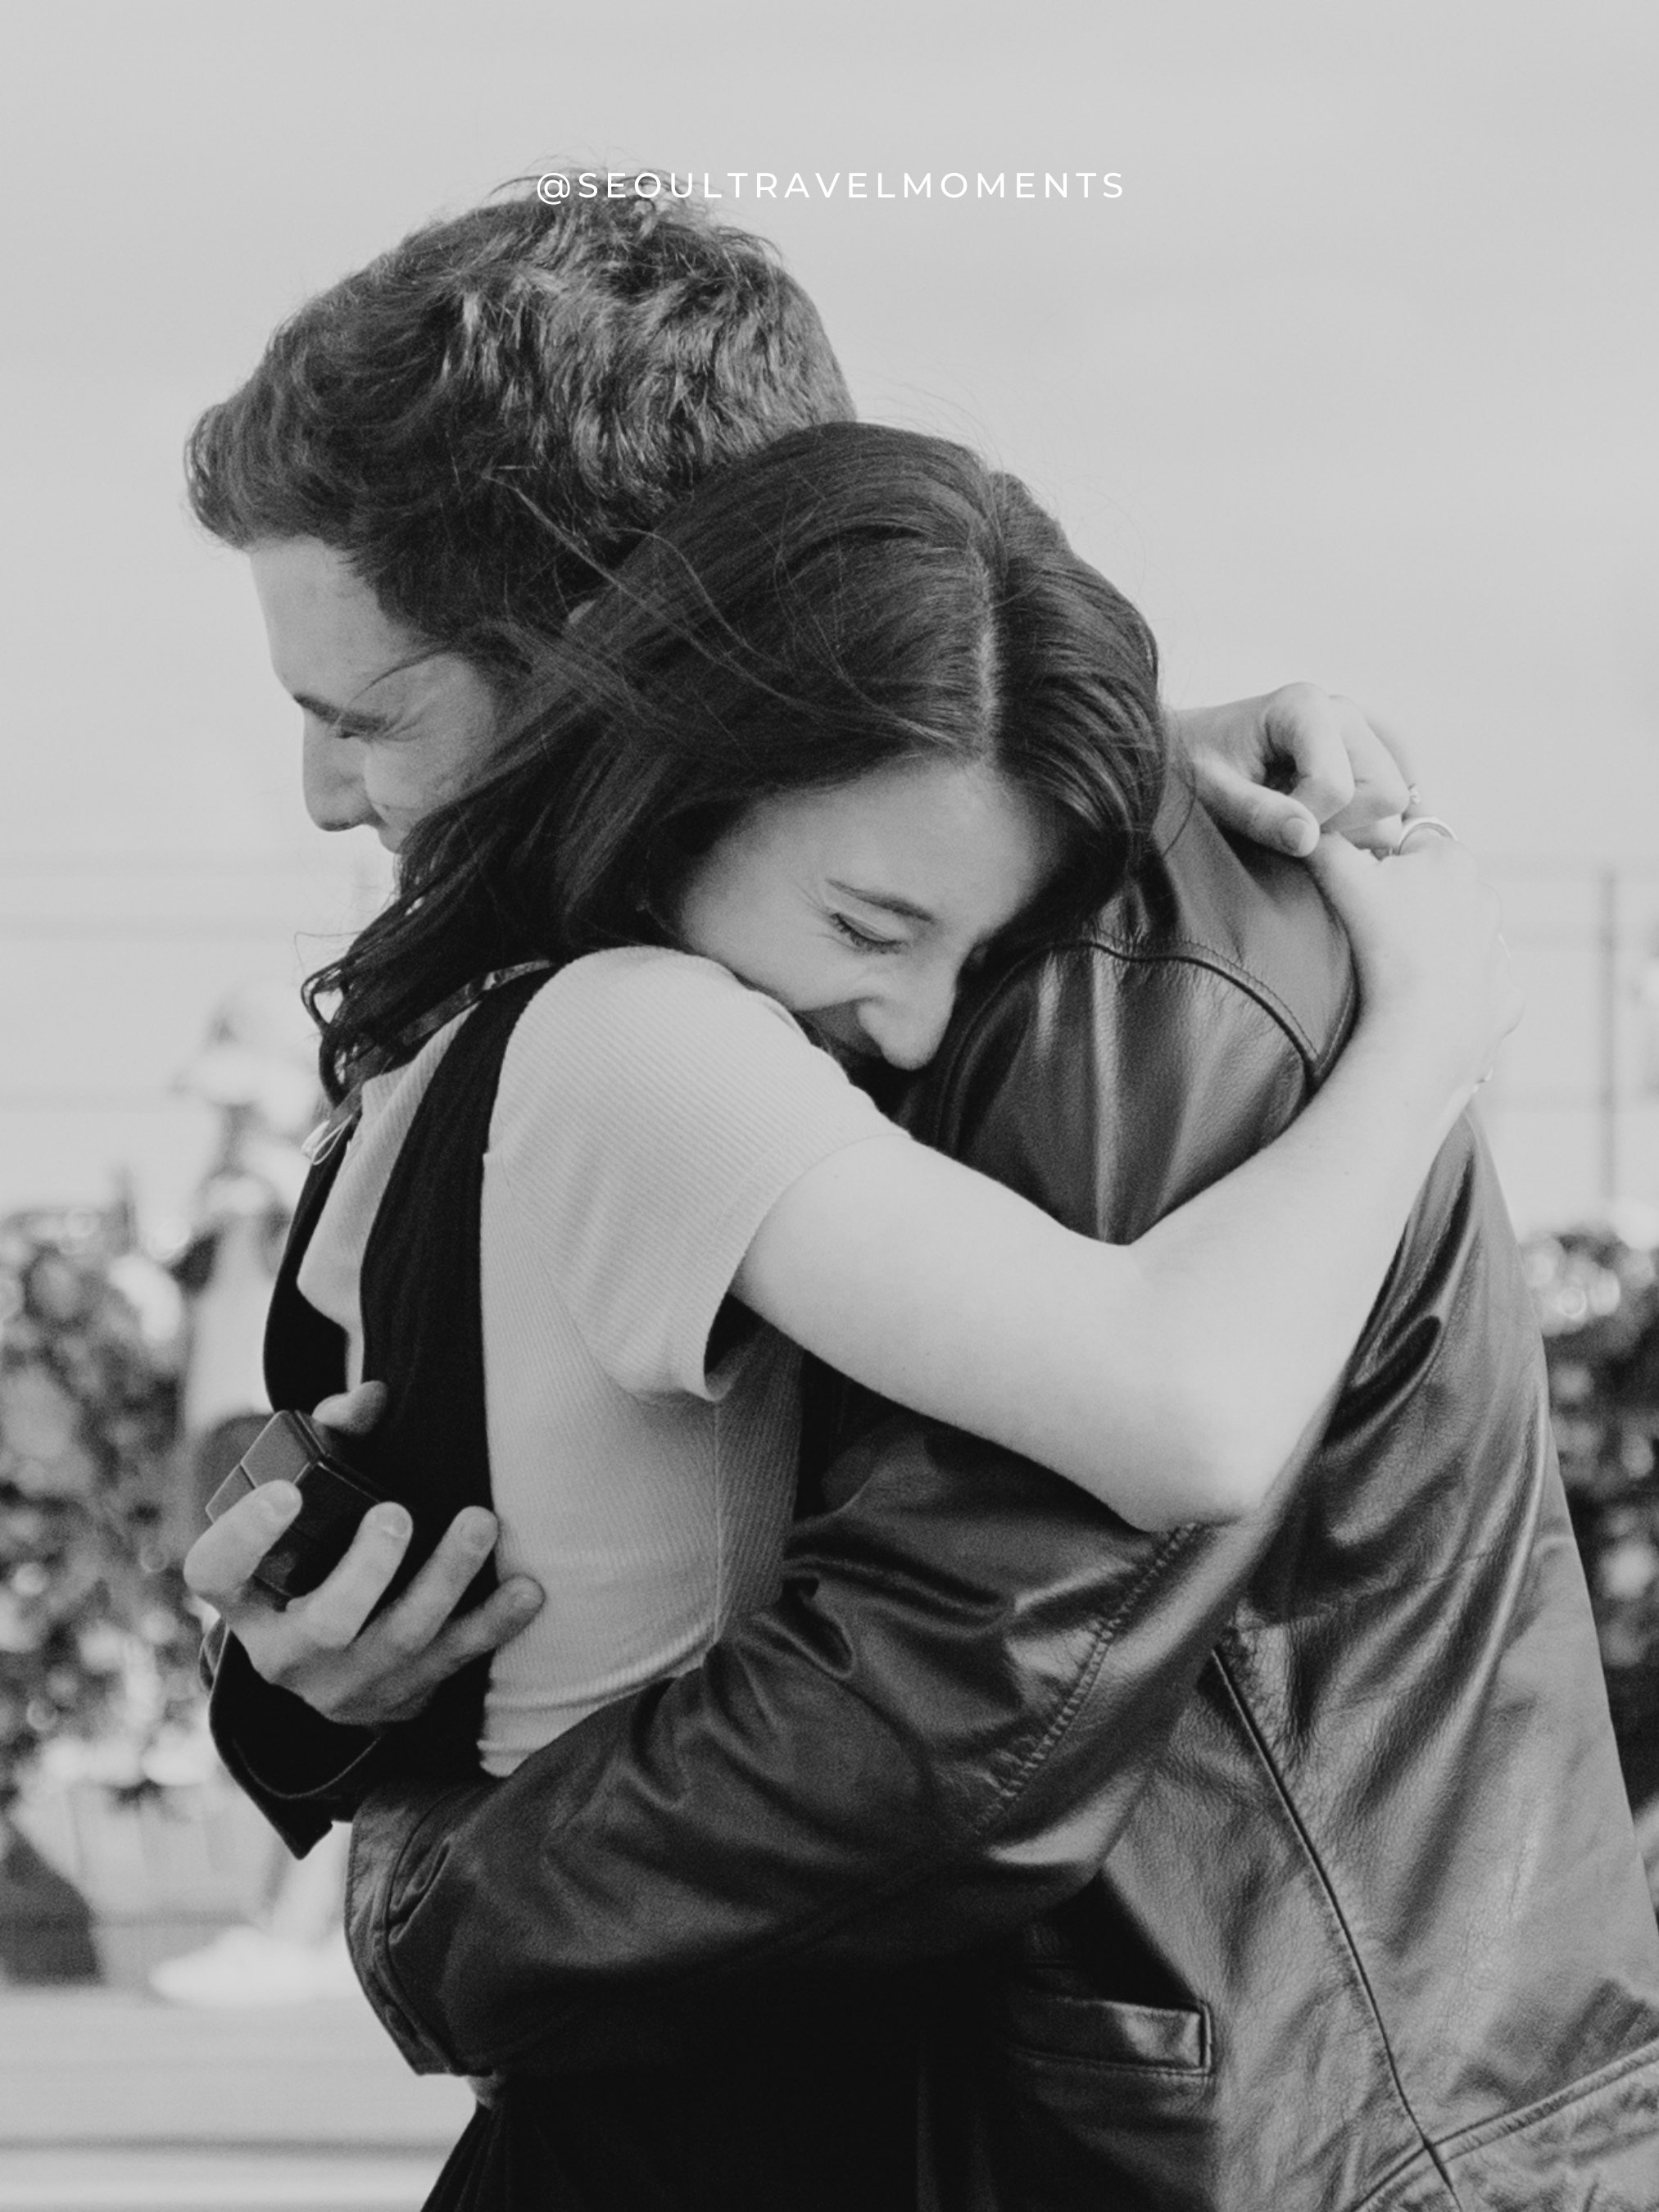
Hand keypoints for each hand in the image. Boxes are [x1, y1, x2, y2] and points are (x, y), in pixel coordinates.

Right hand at [183, 1381, 543, 1728]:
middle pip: (324, 1623)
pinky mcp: (403, 1696)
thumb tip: (373, 1398)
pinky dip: (493, 1624)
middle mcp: (287, 1652)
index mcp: (247, 1599)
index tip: (285, 1492)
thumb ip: (331, 1440)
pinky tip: (527, 1589)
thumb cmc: (321, 1551)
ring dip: (445, 1580)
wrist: (337, 1658)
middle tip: (395, 1513)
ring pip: (399, 1641)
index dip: (244, 1537)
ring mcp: (347, 1683)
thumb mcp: (309, 1502)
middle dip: (365, 1570)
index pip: (216, 1574)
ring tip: (479, 1523)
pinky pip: (453, 1663)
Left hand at [1173, 685, 1414, 857]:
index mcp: (1305, 707)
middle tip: (1287, 819)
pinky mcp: (1366, 755)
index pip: (1338, 787)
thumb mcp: (1212, 792)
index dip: (1304, 819)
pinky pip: (1390, 803)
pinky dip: (1358, 822)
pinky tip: (1315, 813)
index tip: (1264, 817)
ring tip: (1296, 811)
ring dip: (1348, 824)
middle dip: (1339, 823)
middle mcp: (1343, 713)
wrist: (1190, 748)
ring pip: (1393, 803)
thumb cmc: (1194, 764)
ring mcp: (1360, 733)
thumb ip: (1258, 815)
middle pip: (1385, 793)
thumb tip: (1308, 840)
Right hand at [1306, 831, 1521, 1110]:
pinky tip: (1426, 1006)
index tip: (1358, 893)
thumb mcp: (1337, 875)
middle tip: (1371, 935)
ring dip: (1435, 948)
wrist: (1420, 1030)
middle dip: (1410, 905)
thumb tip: (1310, 824)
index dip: (1379, 865)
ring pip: (1463, 938)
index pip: (1410, 844)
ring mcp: (1499, 953)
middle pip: (1438, 891)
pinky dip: (1458, 995)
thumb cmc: (1382, 946)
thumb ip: (1323, 840)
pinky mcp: (1505, 999)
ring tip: (1395, 973)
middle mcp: (1486, 898)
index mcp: (1451, 858)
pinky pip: (1481, 989)